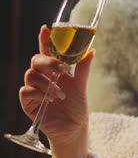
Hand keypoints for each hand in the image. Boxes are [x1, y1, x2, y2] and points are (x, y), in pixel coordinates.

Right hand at [19, 25, 94, 151]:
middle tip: (63, 70)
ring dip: (47, 82)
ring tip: (60, 94)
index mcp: (53, 71)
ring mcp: (34, 89)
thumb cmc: (76, 108)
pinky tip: (49, 100)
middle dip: (49, 62)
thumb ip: (83, 69)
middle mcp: (42, 77)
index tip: (46, 28)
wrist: (74, 129)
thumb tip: (91, 50)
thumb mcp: (81, 86)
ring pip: (30, 74)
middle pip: (36, 60)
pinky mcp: (28, 103)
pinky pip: (26, 91)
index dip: (44, 39)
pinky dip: (38, 93)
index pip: (46, 51)